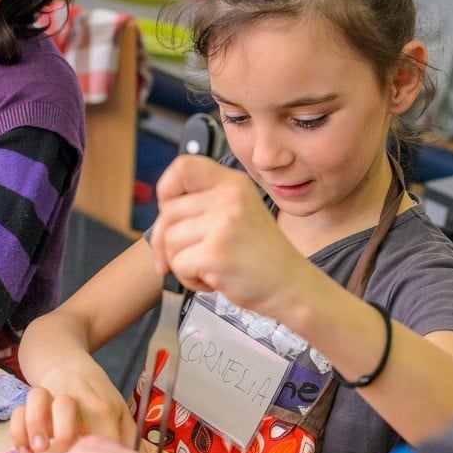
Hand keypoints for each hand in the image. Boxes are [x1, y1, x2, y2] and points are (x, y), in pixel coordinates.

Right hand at [10, 357, 135, 452]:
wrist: (67, 364)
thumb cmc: (97, 394)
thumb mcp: (120, 410)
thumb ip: (130, 437)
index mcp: (102, 408)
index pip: (101, 435)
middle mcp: (75, 399)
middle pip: (68, 407)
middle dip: (64, 436)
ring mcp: (50, 397)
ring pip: (38, 401)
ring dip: (35, 427)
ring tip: (39, 451)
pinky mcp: (31, 402)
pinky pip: (18, 412)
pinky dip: (18, 432)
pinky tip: (24, 452)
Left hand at [151, 155, 307, 318]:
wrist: (291, 285)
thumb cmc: (263, 256)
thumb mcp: (241, 213)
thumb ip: (207, 204)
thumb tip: (161, 216)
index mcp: (234, 184)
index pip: (183, 167)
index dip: (167, 189)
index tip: (170, 212)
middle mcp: (229, 198)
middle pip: (169, 212)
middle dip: (167, 241)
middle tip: (184, 258)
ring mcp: (222, 224)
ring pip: (169, 240)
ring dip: (181, 263)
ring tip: (209, 269)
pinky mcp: (215, 253)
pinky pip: (178, 264)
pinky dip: (189, 279)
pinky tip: (213, 280)